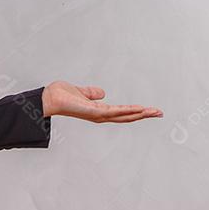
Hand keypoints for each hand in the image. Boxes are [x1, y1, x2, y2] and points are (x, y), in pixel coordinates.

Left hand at [41, 81, 162, 121]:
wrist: (48, 98)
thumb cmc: (60, 95)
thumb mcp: (80, 92)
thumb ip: (91, 93)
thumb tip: (102, 93)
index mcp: (98, 111)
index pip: (121, 113)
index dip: (135, 112)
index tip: (149, 110)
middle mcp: (100, 115)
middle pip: (127, 117)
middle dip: (144, 115)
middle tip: (160, 113)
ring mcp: (98, 115)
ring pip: (124, 116)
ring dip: (141, 113)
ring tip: (155, 112)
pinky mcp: (95, 112)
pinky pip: (115, 111)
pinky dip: (128, 110)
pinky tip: (139, 109)